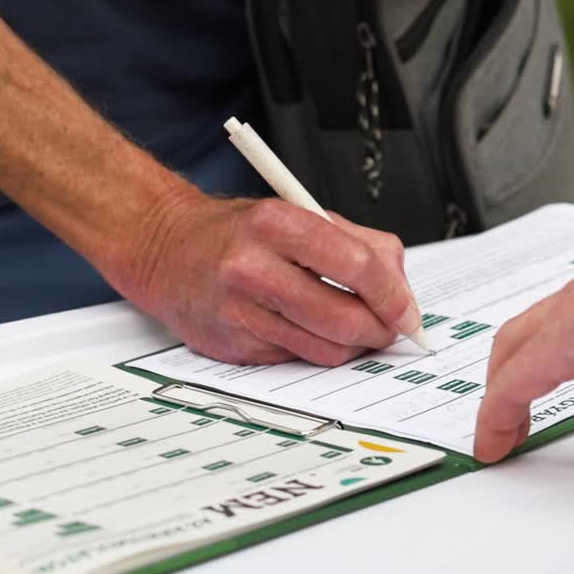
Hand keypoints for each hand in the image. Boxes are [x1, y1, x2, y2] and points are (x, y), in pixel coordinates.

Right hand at [131, 195, 420, 365]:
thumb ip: (360, 244)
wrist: (165, 248)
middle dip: (380, 331)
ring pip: (324, 349)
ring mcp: (239, 311)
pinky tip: (310, 329)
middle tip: (391, 329)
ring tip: (357, 329)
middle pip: (343, 317)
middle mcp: (253, 267)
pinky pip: (296, 359)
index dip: (394, 296)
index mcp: (277, 223)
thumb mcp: (300, 213)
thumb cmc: (238, 231)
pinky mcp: (233, 345)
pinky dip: (316, 349)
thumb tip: (403, 290)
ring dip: (354, 347)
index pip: (357, 266)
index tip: (408, 311)